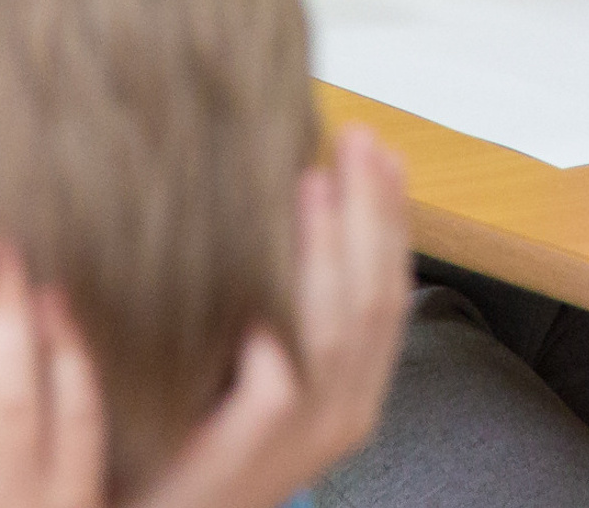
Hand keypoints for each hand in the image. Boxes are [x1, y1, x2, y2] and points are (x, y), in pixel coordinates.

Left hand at [143, 127, 411, 507]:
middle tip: (359, 139)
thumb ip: (285, 313)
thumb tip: (298, 206)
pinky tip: (282, 241)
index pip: (390, 294)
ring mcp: (306, 429)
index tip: (383, 157)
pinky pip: (289, 355)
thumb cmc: (197, 449)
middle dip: (374, 208)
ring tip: (324, 172)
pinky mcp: (260, 439)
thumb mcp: (261, 379)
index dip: (391, 221)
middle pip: (376, 293)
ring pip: (345, 316)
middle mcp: (342, 412)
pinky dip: (299, 288)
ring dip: (339, 236)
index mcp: (351, 395)